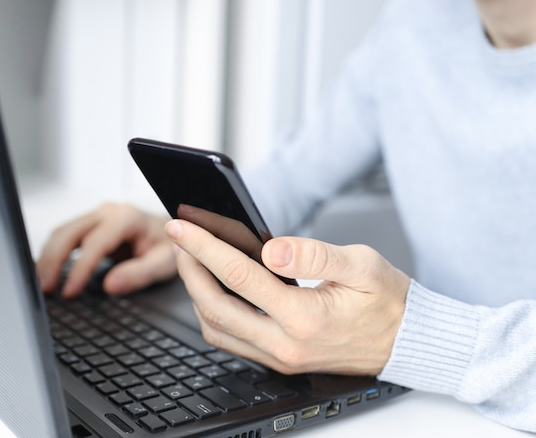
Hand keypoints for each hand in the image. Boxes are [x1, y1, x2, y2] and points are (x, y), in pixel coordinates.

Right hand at [36, 203, 174, 296]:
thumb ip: (140, 273)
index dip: (80, 268)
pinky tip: (46, 273)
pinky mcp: (90, 225)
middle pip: (69, 232)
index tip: (69, 292)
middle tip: (44, 289)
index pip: (95, 242)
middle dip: (52, 261)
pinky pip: (65, 236)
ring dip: (48, 258)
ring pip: (62, 232)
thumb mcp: (164, 262)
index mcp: (127, 218)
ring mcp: (97, 216)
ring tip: (41, 285)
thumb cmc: (169, 245)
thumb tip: (111, 285)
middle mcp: (108, 212)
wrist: (174, 230)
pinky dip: (53, 255)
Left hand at [165, 219, 409, 375]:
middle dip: (189, 271)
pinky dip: (213, 314)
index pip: (239, 276)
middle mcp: (286, 344)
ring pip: (216, 329)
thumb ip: (314, 254)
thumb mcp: (362, 264)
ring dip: (196, 294)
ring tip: (191, 261)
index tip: (182, 227)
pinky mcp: (280, 360)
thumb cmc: (390, 301)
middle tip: (179, 241)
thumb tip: (270, 247)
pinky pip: (231, 341)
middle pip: (215, 307)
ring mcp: (280, 357)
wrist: (408, 342)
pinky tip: (213, 290)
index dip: (204, 247)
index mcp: (306, 317)